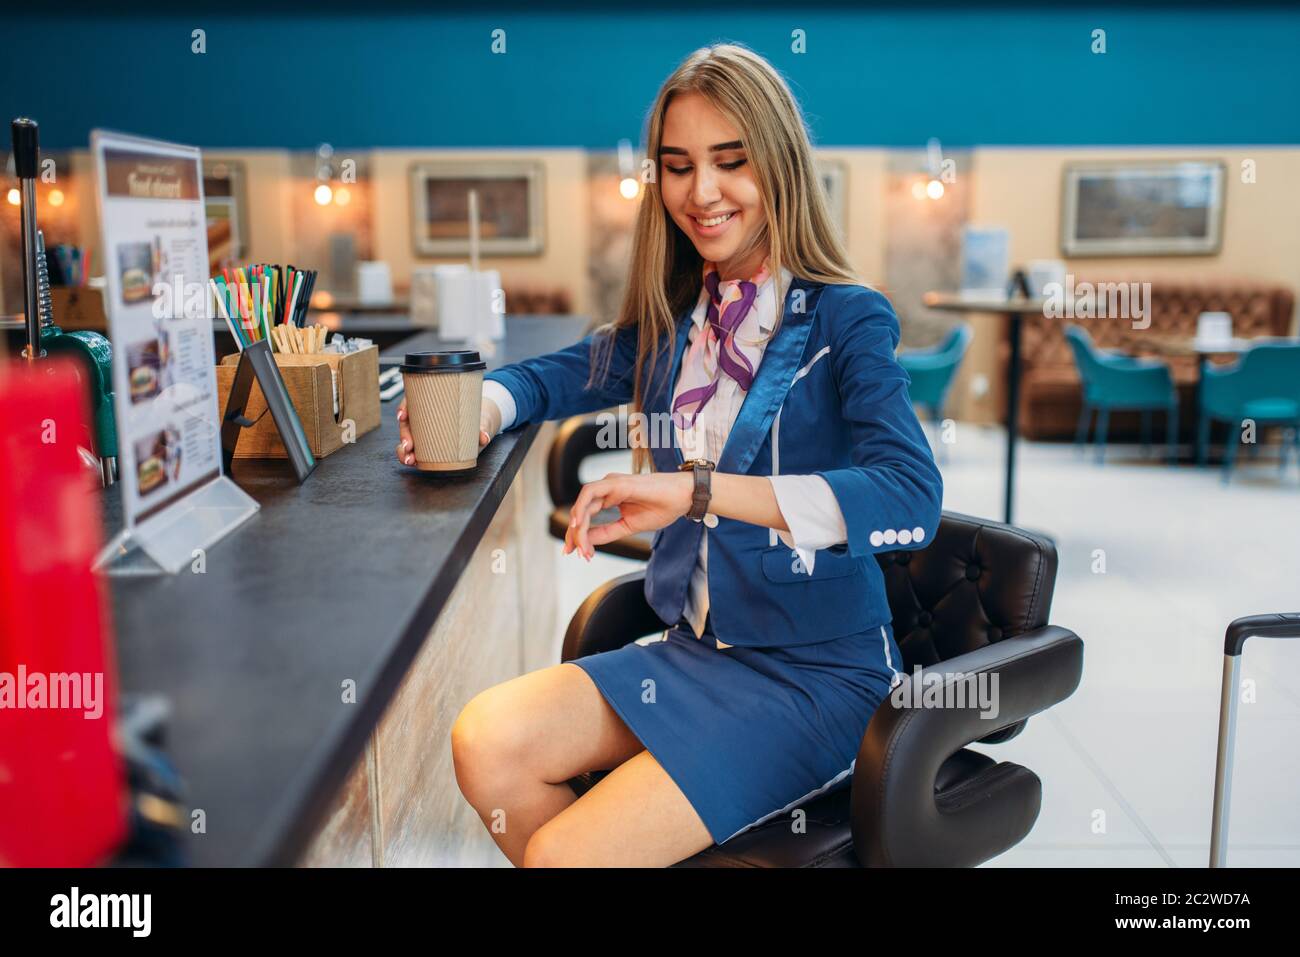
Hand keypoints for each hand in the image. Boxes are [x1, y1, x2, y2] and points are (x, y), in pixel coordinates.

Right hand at [396, 396, 501, 465]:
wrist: (479, 430)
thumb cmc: (475, 420)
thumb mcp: (479, 422)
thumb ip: (481, 428)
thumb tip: (483, 437)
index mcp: (432, 404)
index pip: (413, 401)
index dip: (404, 407)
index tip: (403, 415)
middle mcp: (424, 418)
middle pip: (407, 423)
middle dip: (404, 434)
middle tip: (408, 446)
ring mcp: (423, 434)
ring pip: (406, 439)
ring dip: (403, 450)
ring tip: (410, 459)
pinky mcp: (425, 447)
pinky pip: (412, 451)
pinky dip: (408, 457)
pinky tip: (411, 462)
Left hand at [564, 471, 693, 560]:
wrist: (683, 497)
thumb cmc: (662, 508)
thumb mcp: (629, 526)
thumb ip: (608, 532)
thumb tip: (587, 542)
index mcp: (610, 497)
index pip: (587, 516)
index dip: (581, 536)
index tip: (581, 555)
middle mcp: (607, 489)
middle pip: (581, 511)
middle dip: (574, 534)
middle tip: (573, 553)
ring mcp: (610, 484)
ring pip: (583, 504)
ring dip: (578, 526)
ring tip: (580, 546)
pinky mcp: (616, 483)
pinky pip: (590, 493)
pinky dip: (582, 509)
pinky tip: (580, 526)